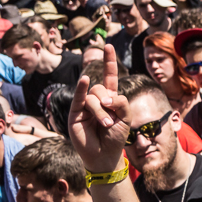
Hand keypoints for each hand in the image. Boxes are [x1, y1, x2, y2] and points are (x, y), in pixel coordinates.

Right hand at [68, 44, 129, 173]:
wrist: (104, 155)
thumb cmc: (116, 137)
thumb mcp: (125, 119)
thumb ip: (122, 103)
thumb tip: (108, 96)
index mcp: (111, 98)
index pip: (109, 76)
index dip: (109, 62)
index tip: (108, 46)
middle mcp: (97, 99)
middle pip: (101, 88)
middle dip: (108, 103)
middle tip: (111, 118)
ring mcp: (85, 105)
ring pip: (93, 96)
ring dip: (101, 111)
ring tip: (106, 125)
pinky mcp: (75, 112)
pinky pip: (79, 97)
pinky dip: (82, 88)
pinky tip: (84, 79)